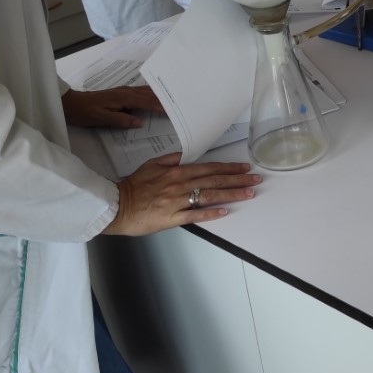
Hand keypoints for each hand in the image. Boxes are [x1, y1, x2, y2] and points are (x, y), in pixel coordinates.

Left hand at [62, 86, 164, 128]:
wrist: (70, 103)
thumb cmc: (85, 112)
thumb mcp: (101, 119)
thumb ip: (121, 120)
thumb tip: (140, 122)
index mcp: (123, 98)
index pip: (145, 101)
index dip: (159, 105)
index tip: (173, 109)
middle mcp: (125, 92)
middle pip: (149, 94)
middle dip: (164, 97)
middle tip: (179, 101)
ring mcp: (123, 91)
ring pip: (145, 91)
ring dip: (159, 94)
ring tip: (172, 98)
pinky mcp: (121, 94)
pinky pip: (140, 92)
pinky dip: (150, 93)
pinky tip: (155, 95)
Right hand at [105, 154, 262, 234]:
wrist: (116, 205)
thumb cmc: (133, 187)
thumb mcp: (152, 165)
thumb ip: (172, 159)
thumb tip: (186, 155)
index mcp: (177, 172)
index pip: (210, 168)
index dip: (229, 168)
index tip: (244, 168)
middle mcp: (180, 185)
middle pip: (215, 180)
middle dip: (238, 180)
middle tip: (256, 180)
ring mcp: (177, 202)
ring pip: (210, 196)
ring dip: (232, 194)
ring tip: (248, 194)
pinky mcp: (172, 218)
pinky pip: (195, 215)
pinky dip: (211, 213)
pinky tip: (225, 212)